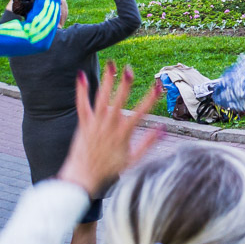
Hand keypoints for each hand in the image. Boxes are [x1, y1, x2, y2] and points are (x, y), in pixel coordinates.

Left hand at [57, 61, 161, 196]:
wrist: (82, 179)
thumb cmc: (108, 171)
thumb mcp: (133, 160)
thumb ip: (148, 143)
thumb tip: (163, 128)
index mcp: (123, 134)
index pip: (140, 113)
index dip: (151, 98)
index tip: (159, 86)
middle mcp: (109, 127)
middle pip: (118, 101)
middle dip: (125, 84)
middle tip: (129, 69)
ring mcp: (95, 124)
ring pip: (101, 99)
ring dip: (106, 81)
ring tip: (110, 65)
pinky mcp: (83, 124)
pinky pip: (82, 104)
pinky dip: (81, 90)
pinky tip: (81, 76)